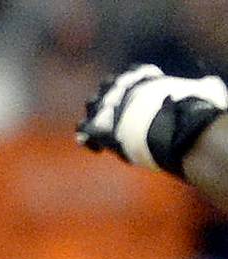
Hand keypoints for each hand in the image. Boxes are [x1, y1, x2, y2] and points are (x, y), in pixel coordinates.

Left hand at [77, 63, 227, 174]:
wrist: (173, 126)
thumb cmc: (192, 110)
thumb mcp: (205, 91)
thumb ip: (205, 86)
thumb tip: (210, 84)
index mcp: (146, 76)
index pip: (134, 73)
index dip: (135, 84)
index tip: (142, 98)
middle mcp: (124, 85)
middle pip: (108, 85)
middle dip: (110, 97)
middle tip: (117, 115)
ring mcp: (108, 104)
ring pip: (92, 103)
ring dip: (95, 115)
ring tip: (105, 129)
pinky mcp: (100, 125)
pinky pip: (85, 130)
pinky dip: (88, 139)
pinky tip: (99, 149)